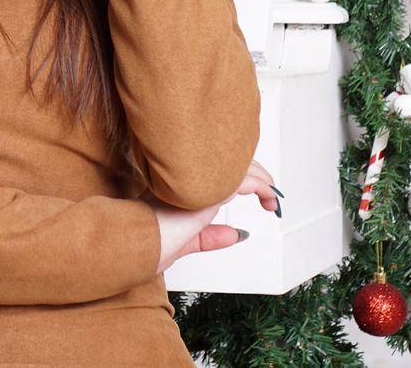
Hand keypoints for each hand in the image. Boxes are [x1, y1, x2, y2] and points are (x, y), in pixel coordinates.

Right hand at [149, 154, 283, 274]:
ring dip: (262, 181)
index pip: (215, 170)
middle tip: (270, 193)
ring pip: (239, 168)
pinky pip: (245, 181)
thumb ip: (209, 237)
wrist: (137, 245)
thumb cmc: (147, 244)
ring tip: (273, 196)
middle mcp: (190, 178)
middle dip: (253, 175)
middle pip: (229, 164)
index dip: (237, 175)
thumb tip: (236, 235)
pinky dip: (263, 188)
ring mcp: (198, 180)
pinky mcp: (209, 189)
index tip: (255, 192)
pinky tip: (270, 198)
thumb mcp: (187, 241)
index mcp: (180, 185)